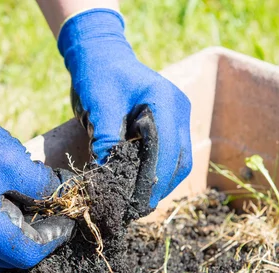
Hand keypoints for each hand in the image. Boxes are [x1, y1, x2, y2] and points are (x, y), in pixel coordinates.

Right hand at [0, 82, 73, 272]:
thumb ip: (41, 184)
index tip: (66, 224)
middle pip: (8, 260)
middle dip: (34, 242)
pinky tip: (4, 216)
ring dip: (13, 243)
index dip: (50, 241)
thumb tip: (63, 197)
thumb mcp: (9, 158)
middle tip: (51, 217)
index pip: (24, 253)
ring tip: (30, 216)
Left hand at [58, 9, 191, 214]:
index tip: (135, 203)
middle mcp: (179, 111)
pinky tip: (139, 188)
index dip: (153, 180)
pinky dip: (157, 174)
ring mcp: (177, 119)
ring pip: (179, 162)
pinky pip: (170, 157)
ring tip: (137, 204)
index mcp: (166, 102)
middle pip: (179, 160)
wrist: (101, 56)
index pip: (167, 150)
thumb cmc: (98, 76)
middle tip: (136, 210)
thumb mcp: (99, 105)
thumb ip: (106, 138)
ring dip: (161, 184)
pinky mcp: (169, 127)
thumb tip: (107, 178)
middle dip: (159, 187)